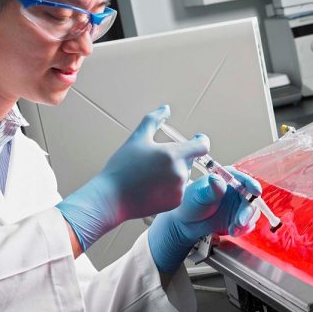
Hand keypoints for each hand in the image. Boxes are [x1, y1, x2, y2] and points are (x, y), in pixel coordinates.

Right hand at [56, 105, 209, 250]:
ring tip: (150, 176)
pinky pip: (179, 190)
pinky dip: (169, 187)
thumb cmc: (122, 167)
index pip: (202, 146)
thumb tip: (166, 108)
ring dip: (173, 172)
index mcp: (173, 154)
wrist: (111, 199)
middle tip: (154, 162)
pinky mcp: (176, 202)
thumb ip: (153, 120)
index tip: (197, 138)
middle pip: (188, 160)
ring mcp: (179, 189)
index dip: (201, 140)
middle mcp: (180, 172)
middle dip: (177, 157)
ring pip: (183, 175)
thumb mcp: (137, 139)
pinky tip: (152, 188)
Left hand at [148, 168, 261, 273]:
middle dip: (247, 211)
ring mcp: (239, 206)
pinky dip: (242, 229)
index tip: (255, 192)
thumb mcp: (198, 195)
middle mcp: (236, 191)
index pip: (244, 180)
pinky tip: (232, 231)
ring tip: (232, 229)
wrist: (186, 224)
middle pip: (251, 198)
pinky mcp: (239, 219)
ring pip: (252, 212)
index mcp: (227, 179)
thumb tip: (218, 180)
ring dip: (245, 222)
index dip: (252, 185)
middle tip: (239, 222)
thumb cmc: (190, 204)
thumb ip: (210, 190)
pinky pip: (248, 224)